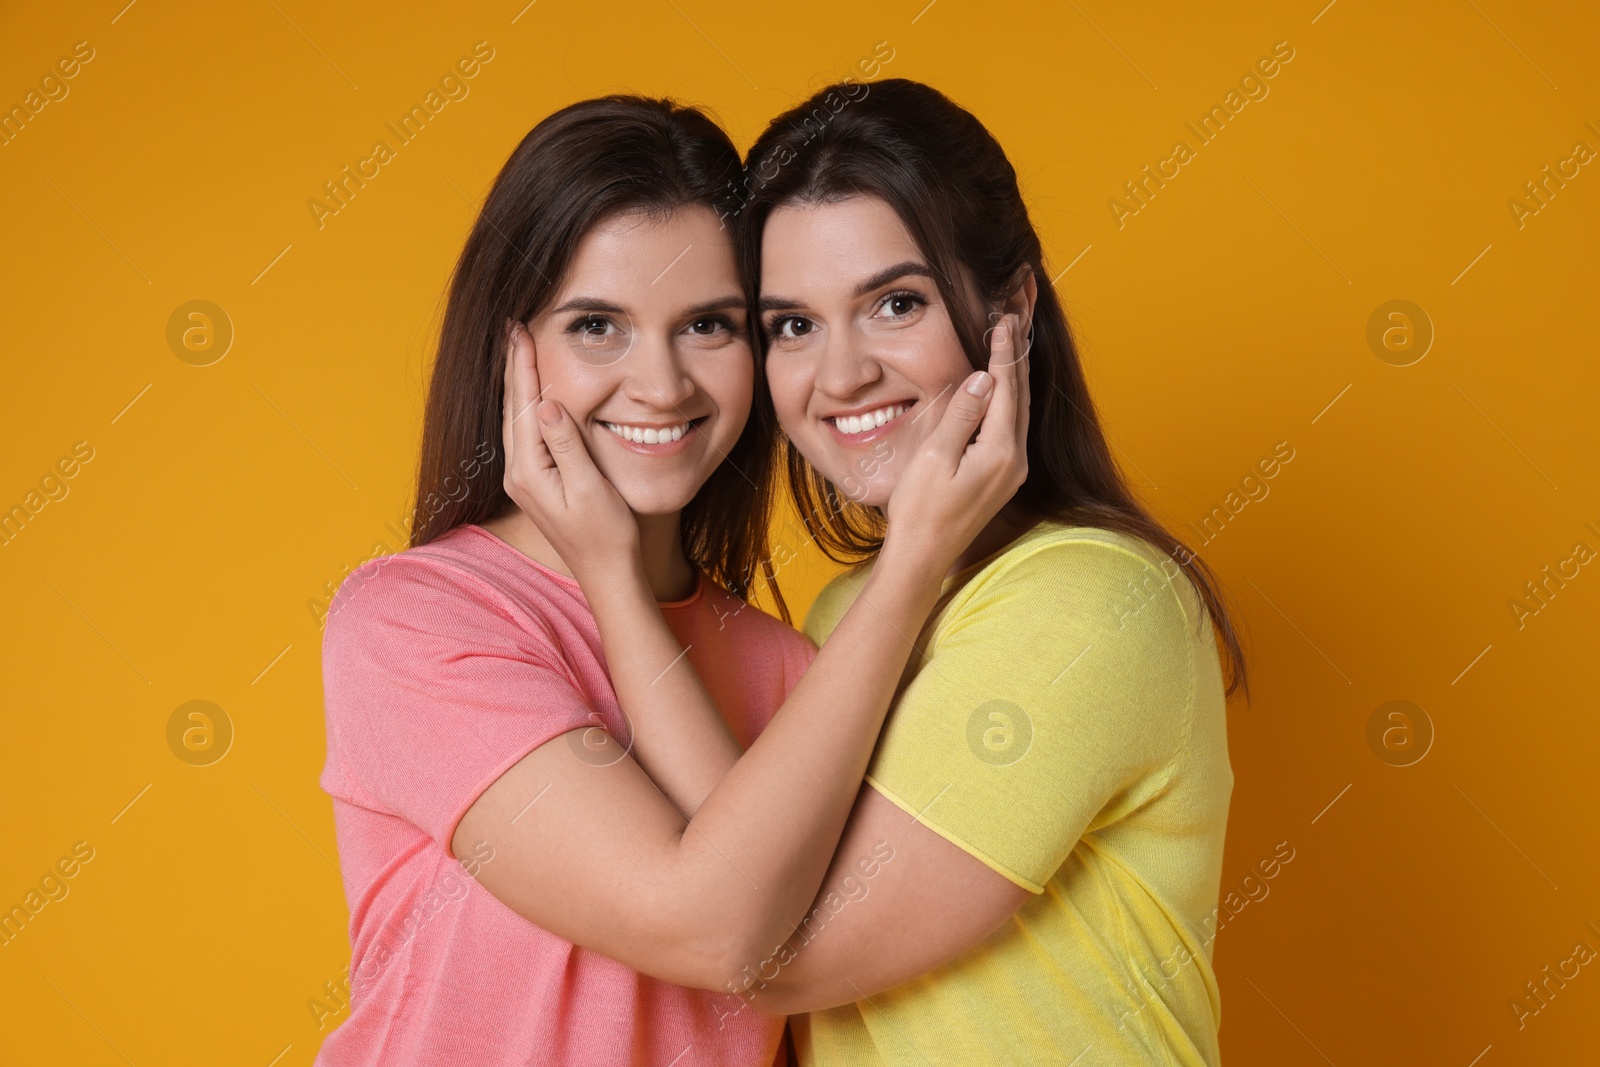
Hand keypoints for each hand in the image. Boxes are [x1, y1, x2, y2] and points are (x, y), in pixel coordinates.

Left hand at [500, 319, 640, 578]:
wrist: (607, 575)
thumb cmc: (607, 535)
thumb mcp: (591, 488)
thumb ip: (566, 445)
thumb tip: (546, 404)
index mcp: (529, 471)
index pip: (523, 406)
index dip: (522, 366)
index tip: (519, 331)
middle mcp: (519, 474)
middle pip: (512, 408)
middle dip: (514, 366)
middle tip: (514, 328)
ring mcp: (525, 480)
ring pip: (517, 420)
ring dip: (519, 384)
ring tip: (519, 350)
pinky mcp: (537, 483)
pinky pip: (526, 434)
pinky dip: (528, 406)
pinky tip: (534, 394)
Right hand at [880, 311, 1030, 573]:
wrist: (922, 556)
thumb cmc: (921, 509)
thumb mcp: (936, 456)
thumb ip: (962, 414)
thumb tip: (983, 378)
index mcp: (1000, 451)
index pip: (1006, 389)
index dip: (1004, 353)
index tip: (1002, 320)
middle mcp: (1015, 461)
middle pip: (1021, 397)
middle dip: (1015, 358)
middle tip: (1011, 322)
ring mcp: (1011, 472)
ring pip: (1019, 413)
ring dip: (1014, 379)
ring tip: (1009, 347)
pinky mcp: (1001, 479)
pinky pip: (1011, 429)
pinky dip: (1008, 402)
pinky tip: (1000, 392)